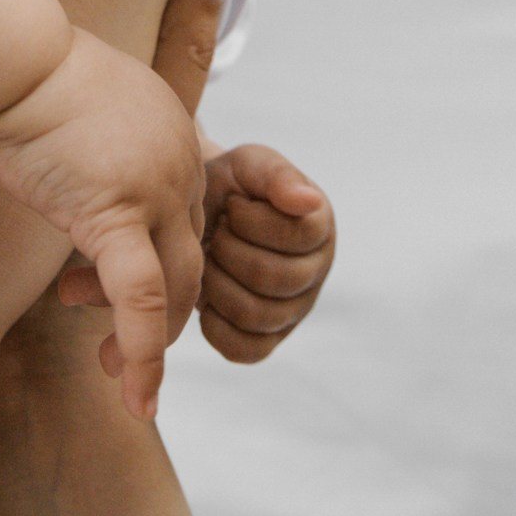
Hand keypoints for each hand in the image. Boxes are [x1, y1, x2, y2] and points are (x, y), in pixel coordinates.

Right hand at [0, 33, 204, 420]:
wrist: (8, 54)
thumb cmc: (17, 71)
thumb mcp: (73, 106)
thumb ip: (89, 144)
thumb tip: (60, 160)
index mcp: (174, 134)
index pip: (178, 221)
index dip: (146, 267)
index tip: (87, 289)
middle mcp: (180, 164)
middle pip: (189, 260)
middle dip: (161, 315)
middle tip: (116, 352)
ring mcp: (155, 190)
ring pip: (176, 289)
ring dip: (153, 346)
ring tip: (122, 381)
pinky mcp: (117, 214)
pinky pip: (140, 299)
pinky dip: (144, 351)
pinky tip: (135, 392)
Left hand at [197, 144, 334, 362]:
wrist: (196, 215)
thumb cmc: (227, 186)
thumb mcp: (248, 165)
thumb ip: (276, 175)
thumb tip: (310, 201)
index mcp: (319, 228)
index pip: (294, 236)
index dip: (248, 220)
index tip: (230, 206)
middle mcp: (314, 273)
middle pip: (272, 278)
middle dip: (227, 251)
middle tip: (214, 233)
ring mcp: (292, 311)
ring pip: (256, 315)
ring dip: (217, 284)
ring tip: (208, 260)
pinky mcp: (266, 340)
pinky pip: (244, 350)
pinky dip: (216, 326)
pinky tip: (206, 297)